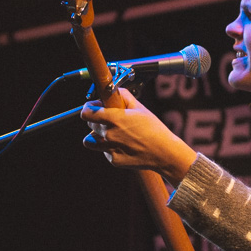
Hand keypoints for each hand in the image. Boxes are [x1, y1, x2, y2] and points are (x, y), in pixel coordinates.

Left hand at [80, 89, 196, 183]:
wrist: (164, 153)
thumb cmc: (154, 129)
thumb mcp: (140, 108)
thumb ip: (123, 96)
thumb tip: (112, 90)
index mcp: (114, 119)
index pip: (87, 113)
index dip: (88, 108)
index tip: (93, 107)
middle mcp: (109, 134)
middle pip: (90, 125)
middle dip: (97, 121)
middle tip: (110, 120)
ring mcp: (110, 148)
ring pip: (90, 141)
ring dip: (97, 136)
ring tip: (111, 134)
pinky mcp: (113, 160)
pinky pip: (103, 151)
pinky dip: (109, 148)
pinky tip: (123, 145)